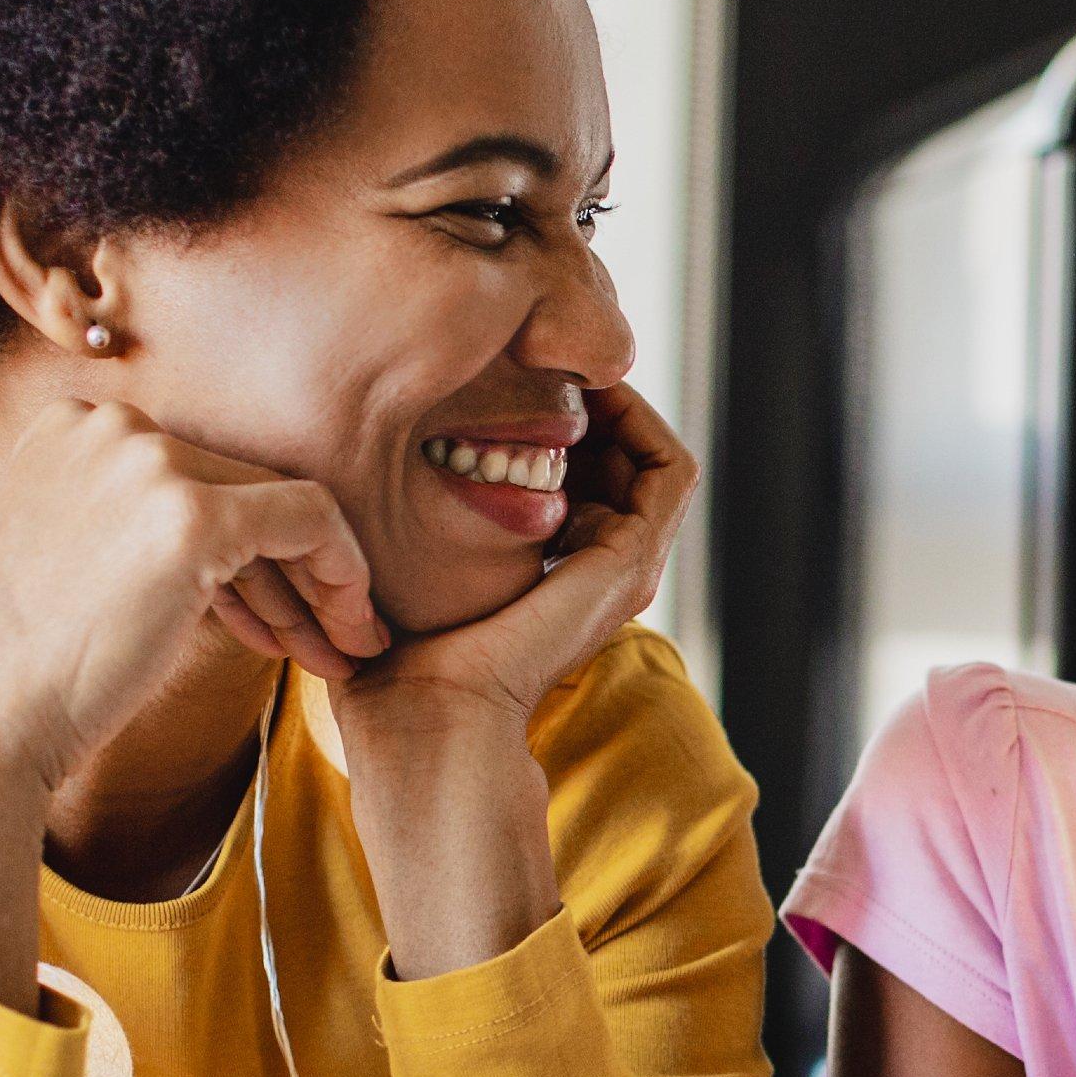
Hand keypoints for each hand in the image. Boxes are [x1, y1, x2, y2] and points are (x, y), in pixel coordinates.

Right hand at [0, 401, 384, 787]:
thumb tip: (231, 550)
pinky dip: (344, 574)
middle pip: (244, 492)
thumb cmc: (17, 668)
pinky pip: (311, 522)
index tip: (271, 619)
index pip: (196, 479)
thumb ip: (131, 530)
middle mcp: (110, 426)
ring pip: (285, 508)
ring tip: (346, 653)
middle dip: (293, 577)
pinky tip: (348, 633)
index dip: (246, 556)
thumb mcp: (68, 561)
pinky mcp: (194, 514)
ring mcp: (151, 463)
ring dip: (323, 588)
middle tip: (330, 641)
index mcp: (70, 428)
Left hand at [333, 381, 696, 749]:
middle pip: (629, 464)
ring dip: (620, 408)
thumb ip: (433, 516)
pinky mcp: (634, 558)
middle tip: (542, 365)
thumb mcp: (419, 563)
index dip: (568, 425)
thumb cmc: (405, 655)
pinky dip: (641, 423)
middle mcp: (612, 571)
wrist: (431, 712)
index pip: (597, 479)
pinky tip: (583, 394)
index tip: (513, 384)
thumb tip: (404, 451)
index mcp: (570, 576)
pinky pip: (671, 469)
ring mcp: (631, 566)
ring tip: (564, 371)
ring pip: (656, 460)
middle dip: (594, 408)